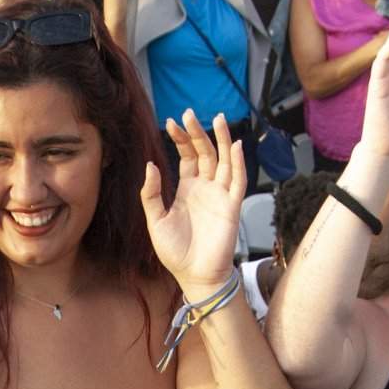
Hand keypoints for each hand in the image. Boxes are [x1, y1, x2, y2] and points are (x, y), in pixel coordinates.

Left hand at [141, 112, 246, 295]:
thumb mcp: (155, 220)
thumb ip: (151, 193)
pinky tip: (235, 145)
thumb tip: (150, 165)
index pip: (187, 156)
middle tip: (190, 113)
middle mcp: (205, 188)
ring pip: (224, 160)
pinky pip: (238, 180)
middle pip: (205, 153)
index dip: (181, 139)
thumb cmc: (175, 252)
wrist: (194, 275)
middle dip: (198, 133)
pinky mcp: (232, 206)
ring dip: (222, 140)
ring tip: (217, 118)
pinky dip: (238, 162)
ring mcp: (220, 195)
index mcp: (187, 189)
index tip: (171, 122)